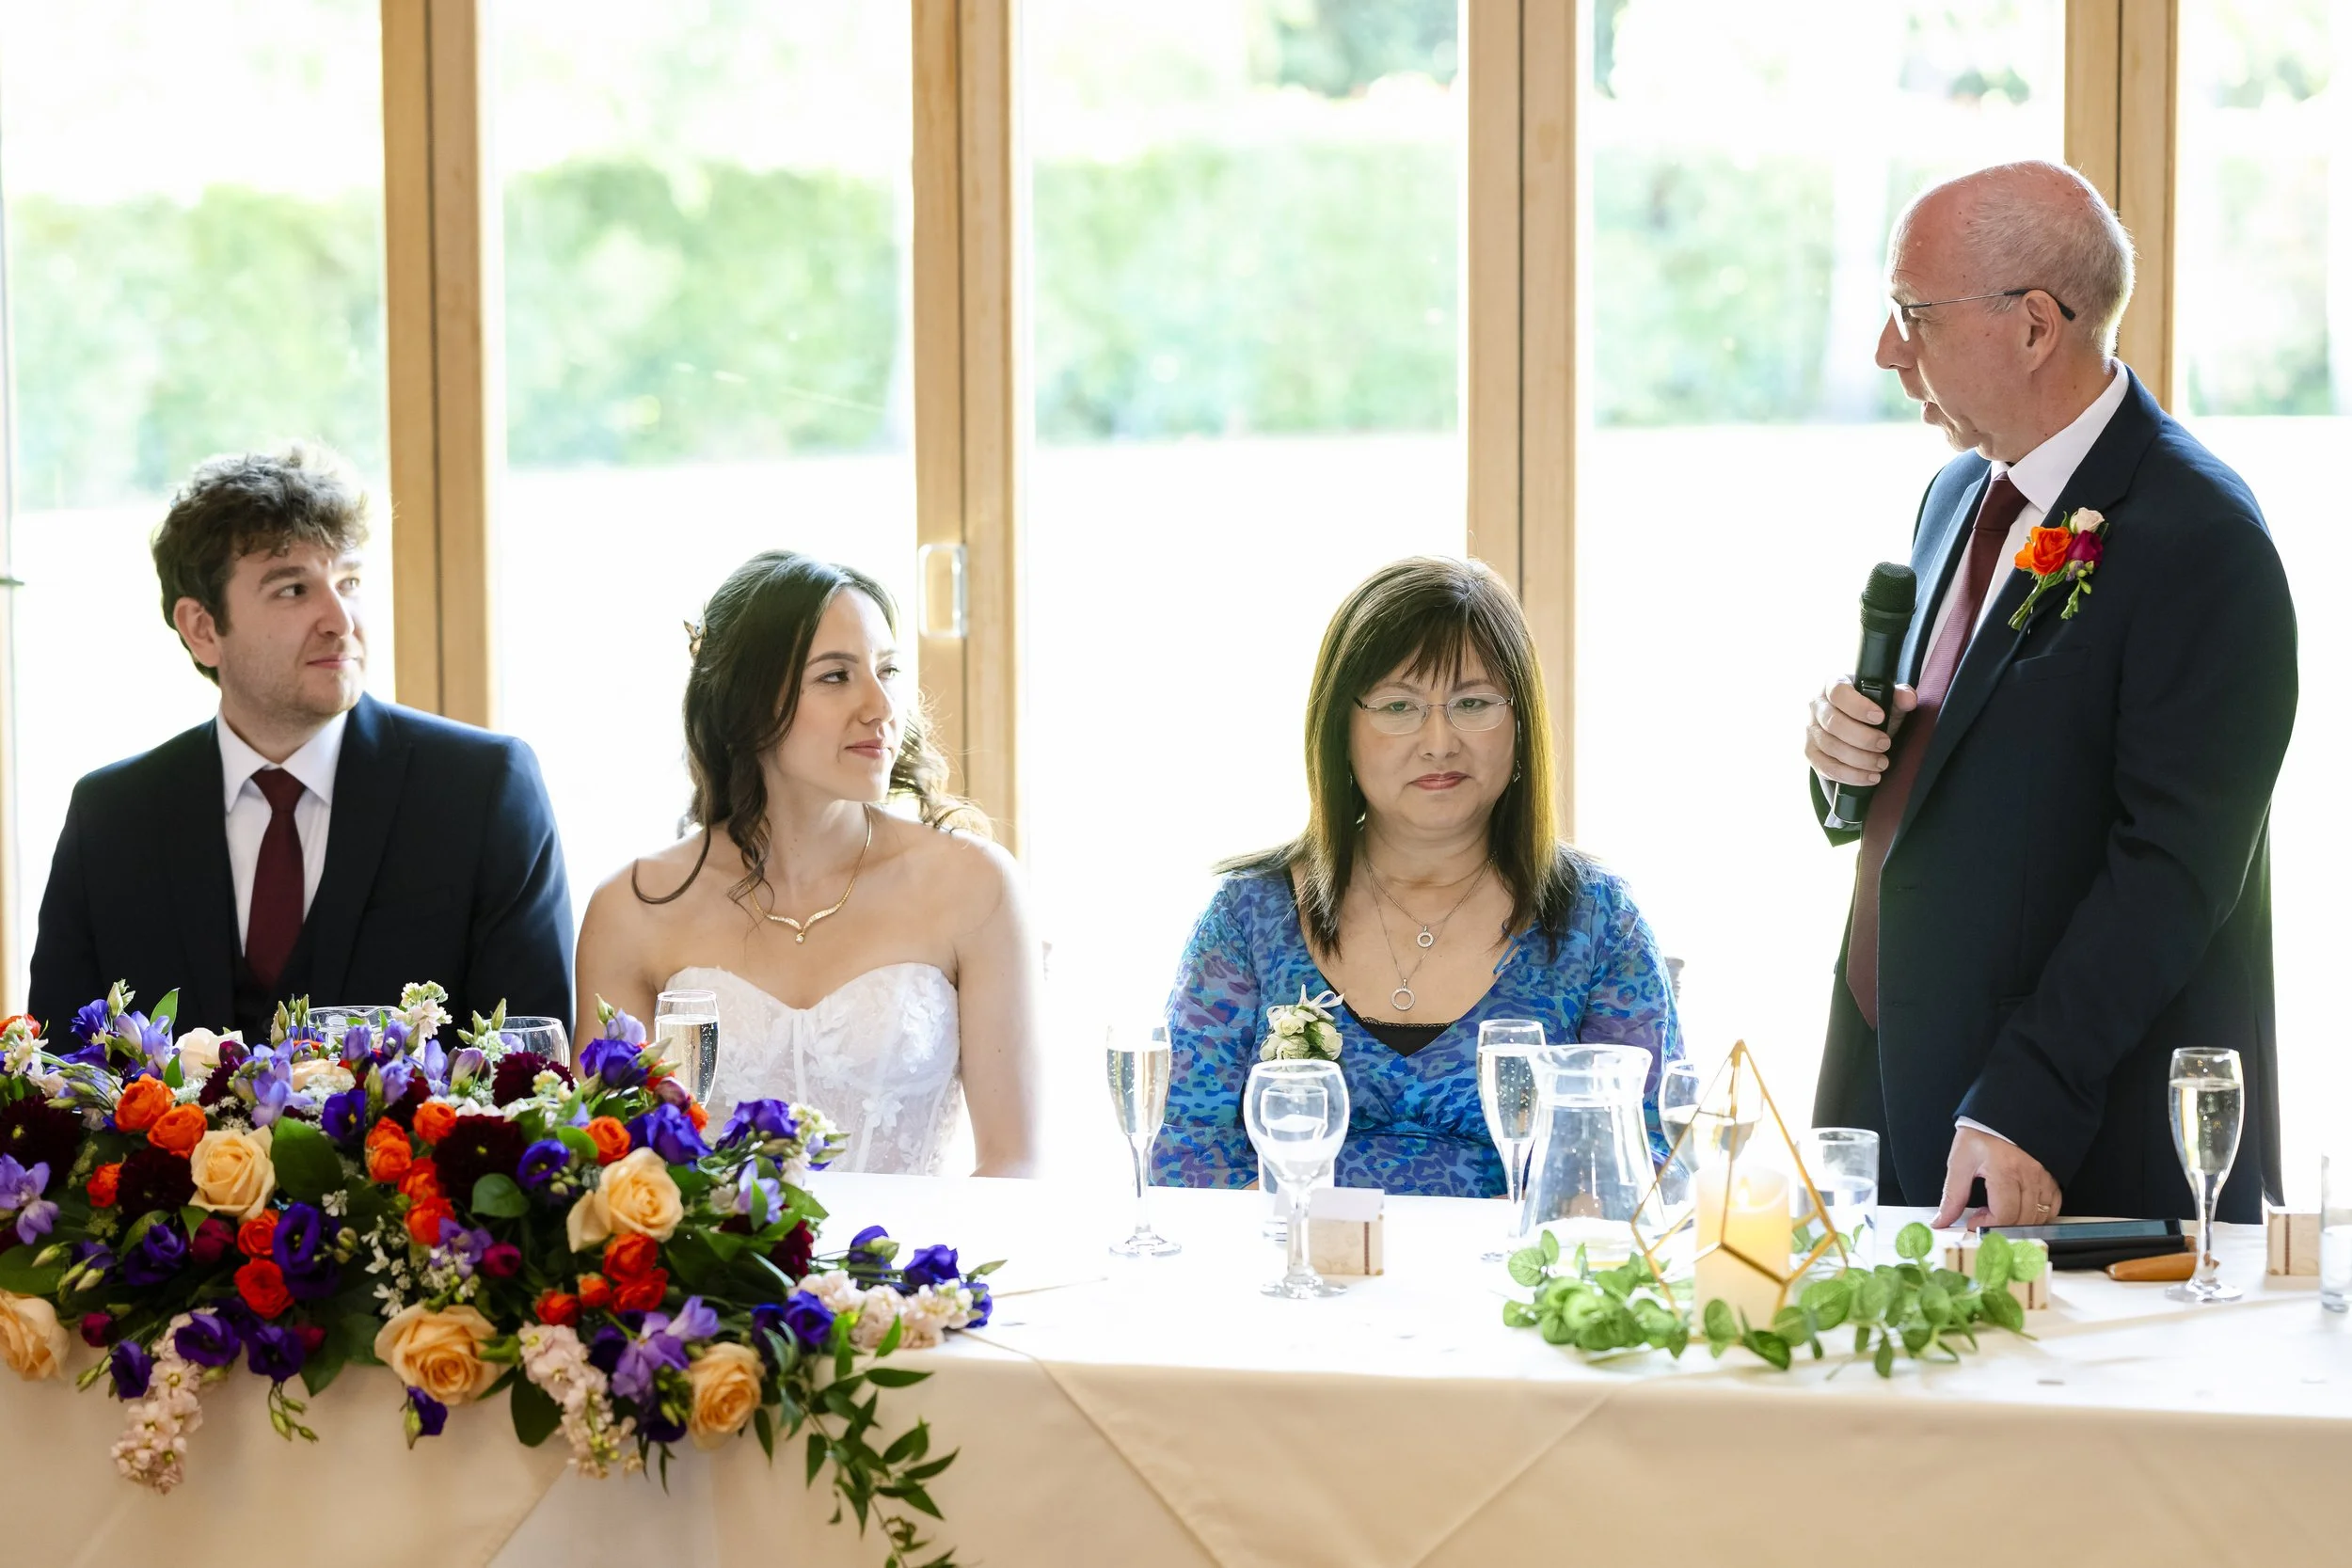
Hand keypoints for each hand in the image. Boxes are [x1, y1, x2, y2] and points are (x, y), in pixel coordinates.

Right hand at [1805, 678, 1918, 787]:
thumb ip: (1899, 697)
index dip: (1858, 706)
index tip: (1880, 718)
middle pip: (1833, 723)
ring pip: (1830, 747)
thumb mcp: (1887, 699)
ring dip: (1859, 759)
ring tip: (1882, 764)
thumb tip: (1908, 700)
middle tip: (1886, 744)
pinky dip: (1850, 775)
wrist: (1857, 726)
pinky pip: (1826, 768)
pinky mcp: (1811, 753)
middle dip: (1863, 738)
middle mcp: (1817, 706)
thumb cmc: (1872, 709)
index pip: (1838, 692)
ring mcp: (1812, 730)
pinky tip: (1870, 777)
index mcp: (1833, 684)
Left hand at [1933, 1127, 2061, 1229]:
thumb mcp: (1960, 1163)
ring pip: (2038, 1216)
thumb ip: (1952, 1196)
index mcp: (2004, 1171)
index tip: (1974, 1221)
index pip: (2004, 1215)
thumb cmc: (1980, 1136)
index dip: (1987, 1225)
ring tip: (2000, 1210)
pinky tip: (2021, 1209)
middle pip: (2021, 1219)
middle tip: (1984, 1216)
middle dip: (2000, 1225)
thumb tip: (1942, 1221)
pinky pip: (2052, 1206)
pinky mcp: (2051, 1177)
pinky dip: (2037, 1215)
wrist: (2001, 1114)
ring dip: (2018, 1222)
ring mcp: (2043, 1177)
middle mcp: (2028, 1175)